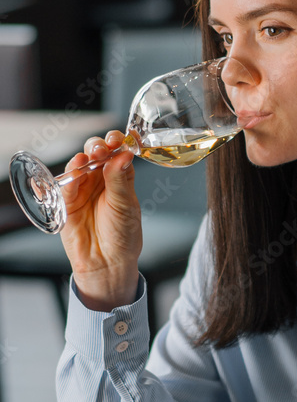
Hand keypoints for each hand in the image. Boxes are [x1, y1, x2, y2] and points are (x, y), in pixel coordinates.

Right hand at [59, 131, 141, 309]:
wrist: (107, 263)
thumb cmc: (123, 236)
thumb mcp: (126, 205)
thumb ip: (121, 180)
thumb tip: (123, 155)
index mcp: (120, 178)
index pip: (118, 152)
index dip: (118, 142)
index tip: (121, 138)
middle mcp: (101, 180)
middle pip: (96, 154)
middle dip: (98, 146)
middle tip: (103, 148)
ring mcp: (83, 189)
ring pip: (79, 165)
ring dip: (83, 157)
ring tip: (89, 157)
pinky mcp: (67, 201)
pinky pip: (64, 185)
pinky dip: (67, 176)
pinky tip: (74, 169)